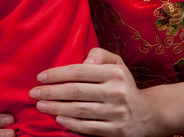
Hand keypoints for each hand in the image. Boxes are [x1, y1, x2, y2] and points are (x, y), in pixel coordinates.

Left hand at [31, 48, 165, 136]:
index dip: (57, 74)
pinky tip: (58, 119)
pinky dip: (72, 124)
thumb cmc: (124, 85)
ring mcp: (117, 113)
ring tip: (41, 105)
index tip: (40, 77)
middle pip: (76, 91)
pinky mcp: (118, 131)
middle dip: (51, 92)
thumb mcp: (117, 63)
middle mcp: (117, 92)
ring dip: (56, 108)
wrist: (150, 114)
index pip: (79, 71)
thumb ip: (99, 55)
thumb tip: (84, 61)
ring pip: (80, 110)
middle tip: (33, 93)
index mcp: (115, 73)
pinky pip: (90, 128)